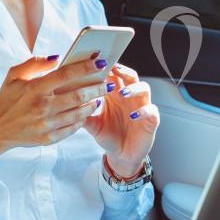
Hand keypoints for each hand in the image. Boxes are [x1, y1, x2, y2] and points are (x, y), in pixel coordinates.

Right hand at [0, 54, 110, 165]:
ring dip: (92, 104)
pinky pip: (73, 128)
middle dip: (97, 88)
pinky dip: (82, 119)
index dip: (86, 67)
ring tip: (98, 97)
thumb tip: (56, 57)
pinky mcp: (48, 138)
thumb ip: (34, 63)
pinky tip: (85, 112)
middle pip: (78, 95)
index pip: (66, 74)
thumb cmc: (6, 100)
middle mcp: (42, 106)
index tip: (100, 62)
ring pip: (79, 113)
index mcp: (34, 88)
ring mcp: (46, 124)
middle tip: (107, 83)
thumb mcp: (14, 75)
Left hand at [82, 62, 159, 177]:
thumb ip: (83, 113)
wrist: (121, 156)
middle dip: (123, 71)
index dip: (108, 68)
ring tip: (122, 93)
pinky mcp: (151, 121)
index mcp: (115, 95)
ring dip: (133, 88)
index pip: (114, 75)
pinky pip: (151, 111)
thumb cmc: (109, 136)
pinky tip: (133, 115)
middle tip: (113, 69)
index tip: (98, 63)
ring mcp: (141, 107)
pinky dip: (144, 111)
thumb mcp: (93, 125)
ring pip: (144, 89)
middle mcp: (130, 98)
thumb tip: (68, 104)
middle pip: (131, 76)